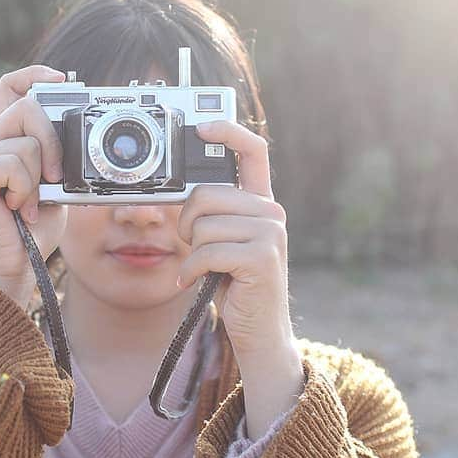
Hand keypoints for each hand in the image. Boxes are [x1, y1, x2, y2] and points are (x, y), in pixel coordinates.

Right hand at [0, 66, 68, 306]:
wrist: (16, 265)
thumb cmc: (34, 228)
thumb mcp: (56, 183)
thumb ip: (58, 154)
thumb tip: (76, 128)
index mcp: (6, 139)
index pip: (10, 88)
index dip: (33, 75)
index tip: (60, 79)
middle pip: (26, 107)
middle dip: (53, 142)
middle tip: (54, 178)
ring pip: (26, 142)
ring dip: (39, 179)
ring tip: (29, 204)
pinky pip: (12, 163)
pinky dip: (24, 189)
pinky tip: (17, 208)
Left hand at [175, 119, 293, 359]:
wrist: (259, 331)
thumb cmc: (234, 285)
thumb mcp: (223, 242)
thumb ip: (215, 213)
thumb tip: (186, 192)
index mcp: (261, 203)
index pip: (253, 151)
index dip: (228, 132)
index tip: (202, 126)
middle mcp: (271, 213)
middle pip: (208, 194)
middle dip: (188, 224)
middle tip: (193, 247)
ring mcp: (270, 234)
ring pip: (204, 226)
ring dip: (192, 253)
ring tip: (206, 269)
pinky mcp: (262, 257)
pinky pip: (207, 251)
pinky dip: (193, 270)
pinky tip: (197, 282)